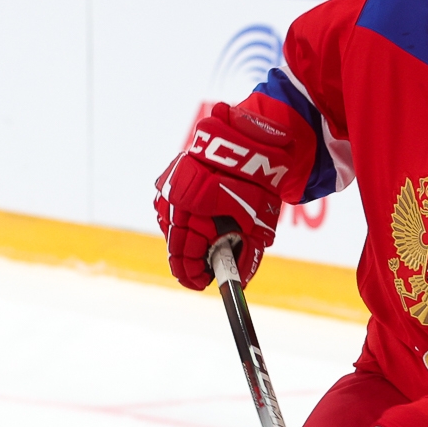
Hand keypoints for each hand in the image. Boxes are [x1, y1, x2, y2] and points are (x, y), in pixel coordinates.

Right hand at [153, 102, 293, 289]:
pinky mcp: (169, 177)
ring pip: (170, 227)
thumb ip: (246, 257)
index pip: (184, 257)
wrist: (253, 142)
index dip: (193, 275)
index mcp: (193, 212)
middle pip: (175, 245)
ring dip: (185, 240)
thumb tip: (239, 282)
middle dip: (189, 262)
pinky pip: (170, 208)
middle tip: (202, 273)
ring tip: (205, 245)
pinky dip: (182, 220)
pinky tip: (199, 222)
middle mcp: (175, 200)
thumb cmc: (257, 184)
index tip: (202, 284)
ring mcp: (169, 187)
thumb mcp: (258, 226)